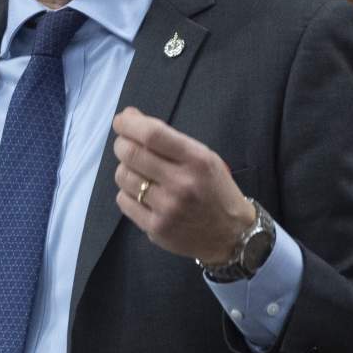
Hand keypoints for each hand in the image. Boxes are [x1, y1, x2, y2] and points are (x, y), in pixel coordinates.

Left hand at [112, 106, 254, 264]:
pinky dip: (127, 192)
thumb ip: (170, 140)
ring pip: (123, 177)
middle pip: (132, 154)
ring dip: (124, 169)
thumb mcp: (204, 157)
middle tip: (124, 145)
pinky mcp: (156, 228)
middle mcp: (181, 183)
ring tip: (137, 172)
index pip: (153, 134)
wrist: (231, 233)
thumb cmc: (216, 189)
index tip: (121, 121)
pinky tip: (141, 193)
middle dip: (121, 144)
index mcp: (197, 160)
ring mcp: (167, 208)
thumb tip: (130, 119)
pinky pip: (124, 201)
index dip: (129, 124)